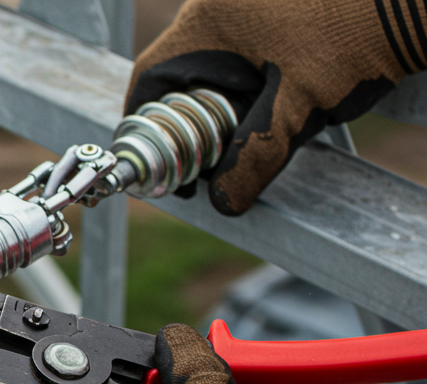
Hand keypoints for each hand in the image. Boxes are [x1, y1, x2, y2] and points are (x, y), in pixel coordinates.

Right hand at [128, 0, 417, 214]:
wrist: (418, 0)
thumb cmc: (356, 37)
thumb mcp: (298, 107)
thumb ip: (255, 156)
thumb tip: (224, 202)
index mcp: (210, 20)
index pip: (151, 77)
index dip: (146, 124)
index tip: (157, 158)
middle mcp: (224, 3)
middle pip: (184, 73)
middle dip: (189, 121)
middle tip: (204, 162)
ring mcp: (254, 4)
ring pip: (220, 65)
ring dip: (224, 106)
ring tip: (244, 142)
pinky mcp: (285, 10)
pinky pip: (251, 53)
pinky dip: (253, 87)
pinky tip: (276, 110)